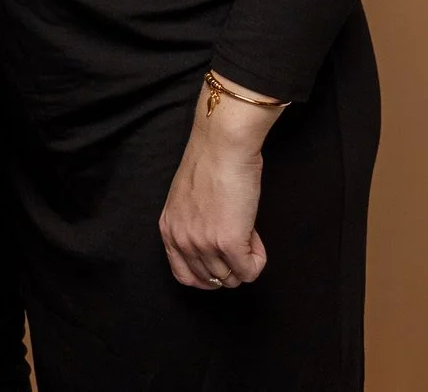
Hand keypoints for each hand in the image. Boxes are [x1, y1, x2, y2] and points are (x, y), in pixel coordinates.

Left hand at [158, 77, 279, 290]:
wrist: (223, 146)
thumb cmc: (210, 164)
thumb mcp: (186, 201)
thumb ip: (193, 226)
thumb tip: (215, 250)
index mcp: (169, 230)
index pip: (185, 276)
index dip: (209, 273)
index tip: (223, 259)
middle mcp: (182, 241)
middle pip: (213, 280)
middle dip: (231, 263)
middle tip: (239, 236)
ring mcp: (203, 243)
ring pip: (233, 278)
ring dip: (245, 259)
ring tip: (246, 229)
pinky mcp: (228, 243)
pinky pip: (249, 271)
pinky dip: (258, 259)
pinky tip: (255, 235)